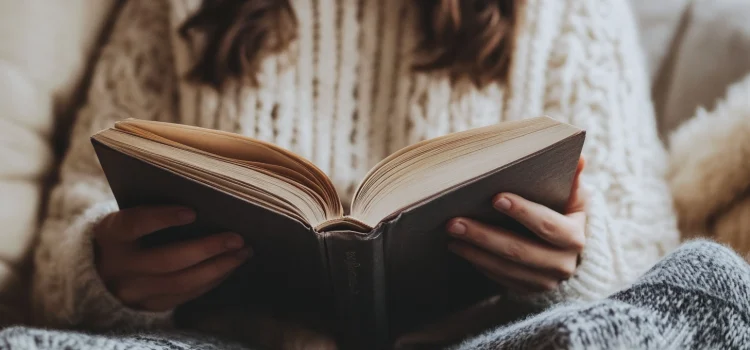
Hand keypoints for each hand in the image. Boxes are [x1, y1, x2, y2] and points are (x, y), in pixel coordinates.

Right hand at [94, 206, 251, 310]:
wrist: (103, 267)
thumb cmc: (129, 230)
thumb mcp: (130, 215)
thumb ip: (156, 208)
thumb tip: (207, 200)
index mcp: (110, 234)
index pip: (134, 224)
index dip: (162, 218)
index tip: (193, 211)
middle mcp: (118, 267)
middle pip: (167, 261)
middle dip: (207, 249)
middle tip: (237, 238)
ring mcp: (133, 291)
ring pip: (181, 282)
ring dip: (218, 267)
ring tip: (242, 252)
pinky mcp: (149, 306)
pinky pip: (185, 295)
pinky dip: (211, 280)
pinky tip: (229, 266)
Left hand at [446, 157, 587, 291]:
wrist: (567, 250)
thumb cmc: (565, 212)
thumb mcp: (574, 196)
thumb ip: (573, 178)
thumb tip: (580, 157)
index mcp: (575, 237)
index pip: (548, 226)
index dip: (523, 212)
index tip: (496, 198)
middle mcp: (563, 264)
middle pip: (519, 251)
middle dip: (484, 236)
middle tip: (455, 221)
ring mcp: (545, 281)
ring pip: (505, 268)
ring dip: (475, 251)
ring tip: (452, 234)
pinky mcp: (528, 290)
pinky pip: (500, 278)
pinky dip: (479, 262)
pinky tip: (461, 248)